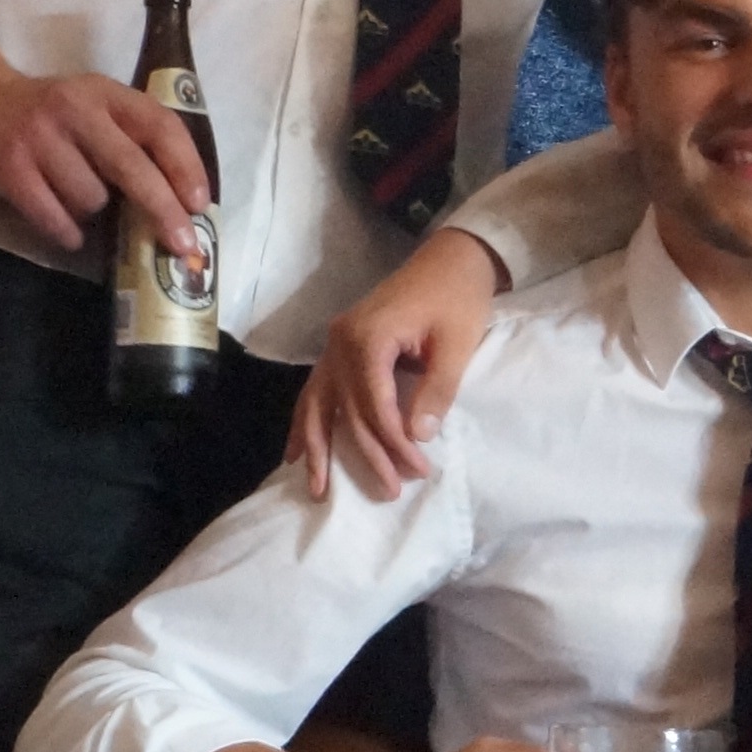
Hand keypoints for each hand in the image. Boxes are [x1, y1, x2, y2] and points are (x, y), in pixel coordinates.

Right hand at [0, 63, 207, 265]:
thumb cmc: (48, 113)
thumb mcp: (93, 106)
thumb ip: (130, 137)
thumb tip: (180, 203)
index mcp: (105, 93)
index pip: (159, 124)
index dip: (185, 166)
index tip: (200, 203)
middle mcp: (74, 109)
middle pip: (131, 166)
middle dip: (163, 210)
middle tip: (183, 246)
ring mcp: (39, 136)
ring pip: (91, 198)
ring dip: (95, 214)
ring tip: (80, 202)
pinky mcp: (9, 166)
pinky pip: (54, 216)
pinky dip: (67, 232)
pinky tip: (69, 231)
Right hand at [293, 229, 509, 502]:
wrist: (449, 259)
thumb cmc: (457, 299)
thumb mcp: (457, 344)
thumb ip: (436, 390)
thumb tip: (416, 437)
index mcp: (368, 338)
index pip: (374, 406)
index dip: (394, 443)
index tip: (417, 471)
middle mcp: (340, 342)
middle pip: (347, 411)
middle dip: (366, 455)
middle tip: (388, 492)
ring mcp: (334, 344)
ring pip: (318, 404)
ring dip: (317, 447)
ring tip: (317, 489)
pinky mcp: (339, 346)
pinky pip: (316, 390)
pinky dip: (306, 421)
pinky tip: (294, 453)